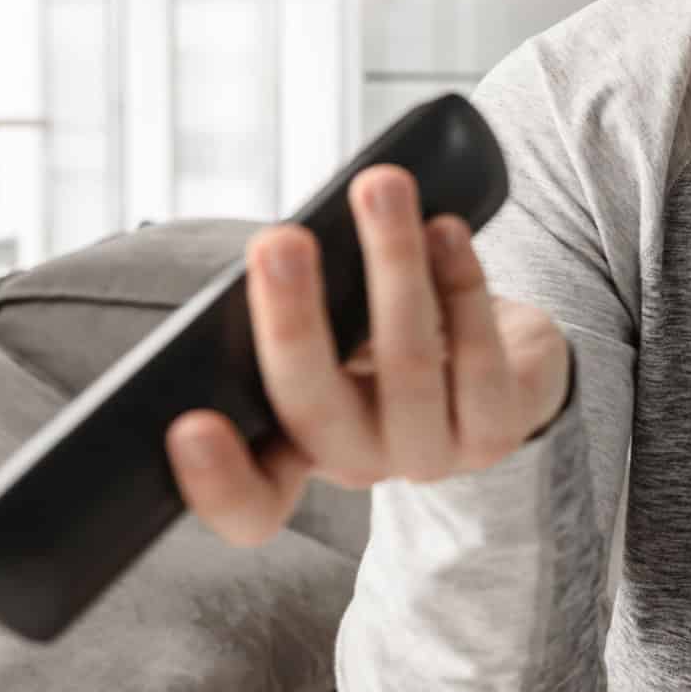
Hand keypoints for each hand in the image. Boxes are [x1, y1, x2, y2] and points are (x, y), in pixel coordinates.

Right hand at [166, 163, 571, 546]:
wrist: (501, 364)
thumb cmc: (382, 339)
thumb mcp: (328, 341)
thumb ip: (295, 321)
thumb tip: (275, 248)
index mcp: (297, 453)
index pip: (252, 503)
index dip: (217, 481)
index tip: (188, 425)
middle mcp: (361, 464)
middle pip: (317, 409)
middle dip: (295, 319)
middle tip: (279, 241)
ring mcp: (435, 455)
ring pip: (408, 365)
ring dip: (394, 265)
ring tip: (381, 188)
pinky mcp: (500, 426)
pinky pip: (481, 358)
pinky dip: (462, 284)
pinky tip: (447, 230)